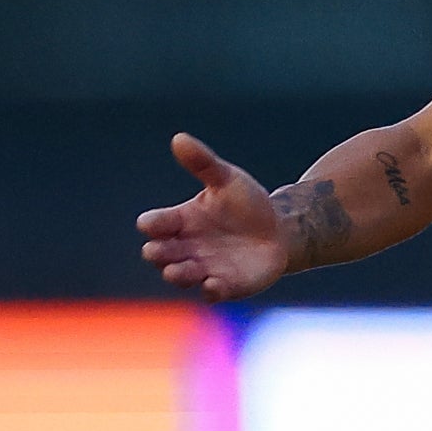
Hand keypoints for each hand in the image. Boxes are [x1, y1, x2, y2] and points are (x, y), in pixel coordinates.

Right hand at [136, 133, 289, 300]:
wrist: (280, 230)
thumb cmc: (246, 204)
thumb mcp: (227, 180)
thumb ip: (203, 163)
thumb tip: (179, 137)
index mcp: (179, 221)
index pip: (154, 224)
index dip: (151, 224)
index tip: (154, 223)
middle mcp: (185, 247)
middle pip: (158, 253)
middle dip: (157, 253)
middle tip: (160, 251)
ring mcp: (203, 268)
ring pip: (180, 275)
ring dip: (178, 274)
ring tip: (182, 270)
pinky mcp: (226, 285)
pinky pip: (212, 293)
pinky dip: (210, 291)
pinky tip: (214, 286)